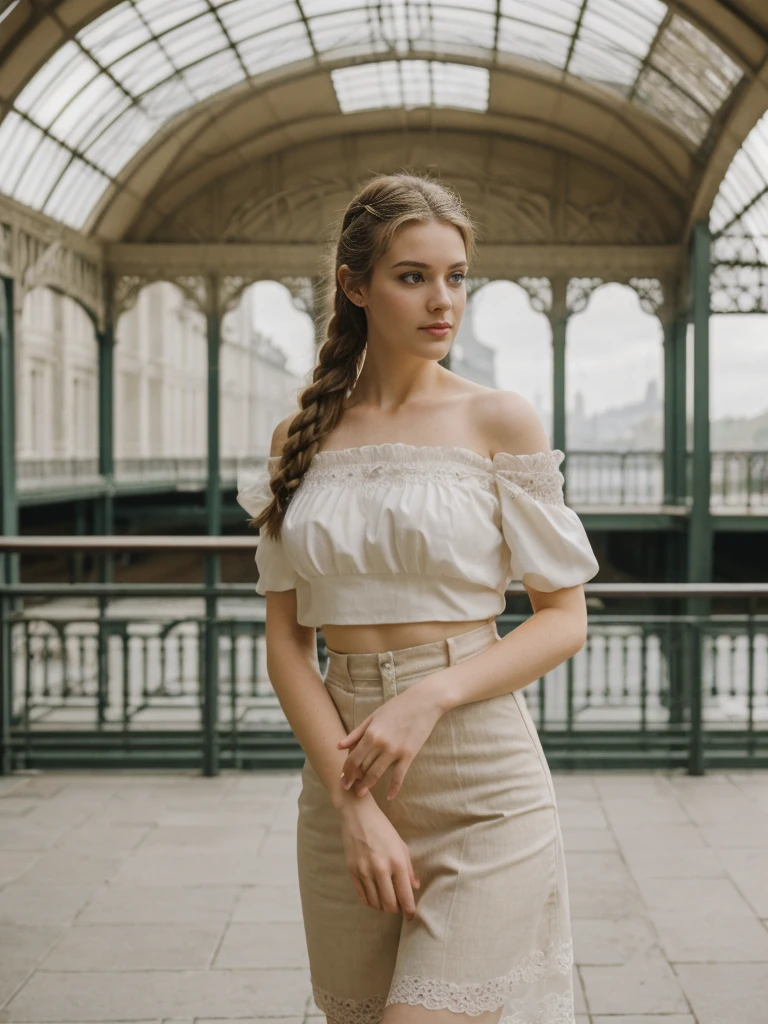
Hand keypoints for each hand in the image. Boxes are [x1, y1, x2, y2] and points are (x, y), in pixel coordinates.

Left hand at [338, 684, 442, 800]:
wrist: (423, 702)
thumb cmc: (397, 706)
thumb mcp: (373, 717)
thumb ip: (356, 733)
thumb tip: (339, 746)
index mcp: (370, 733)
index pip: (353, 758)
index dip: (346, 771)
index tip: (342, 779)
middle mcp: (381, 744)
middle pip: (363, 768)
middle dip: (354, 779)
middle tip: (349, 788)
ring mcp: (395, 751)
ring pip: (377, 774)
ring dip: (367, 785)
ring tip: (361, 793)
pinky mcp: (409, 755)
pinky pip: (399, 776)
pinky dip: (393, 788)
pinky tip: (389, 796)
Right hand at [338, 799, 419, 918]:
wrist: (358, 815)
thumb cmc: (383, 829)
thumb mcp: (401, 846)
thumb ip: (408, 869)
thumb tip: (414, 887)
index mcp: (396, 862)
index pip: (405, 896)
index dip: (409, 910)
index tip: (411, 916)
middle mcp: (380, 869)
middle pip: (389, 904)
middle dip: (396, 909)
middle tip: (399, 907)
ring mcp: (364, 871)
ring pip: (375, 903)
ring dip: (382, 906)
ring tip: (387, 901)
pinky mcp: (352, 871)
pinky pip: (362, 896)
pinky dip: (370, 902)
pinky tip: (375, 899)